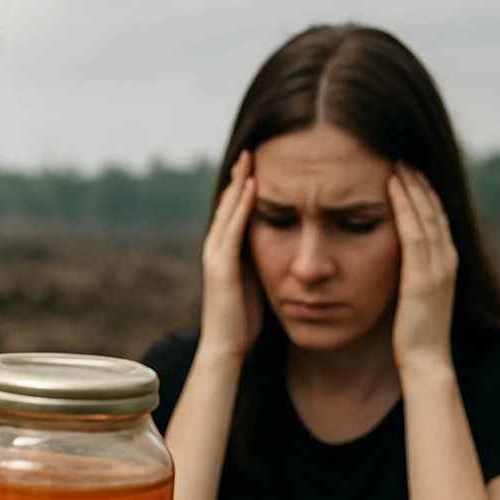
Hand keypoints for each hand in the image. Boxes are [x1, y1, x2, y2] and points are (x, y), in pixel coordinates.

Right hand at [197, 151, 263, 359]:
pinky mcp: (221, 265)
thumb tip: (284, 248)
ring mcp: (216, 255)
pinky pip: (233, 228)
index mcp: (226, 253)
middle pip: (227, 204)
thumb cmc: (244, 321)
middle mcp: (215, 248)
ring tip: (250, 158)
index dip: (244, 188)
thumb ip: (263, 262)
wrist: (227, 348)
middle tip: (251, 152)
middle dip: (239, 177)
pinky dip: (241, 205)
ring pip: (227, 210)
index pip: (233, 212)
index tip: (257, 167)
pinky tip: (252, 186)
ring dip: (239, 183)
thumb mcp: (258, 282)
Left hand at [388, 164, 457, 370]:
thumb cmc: (415, 334)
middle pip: (435, 209)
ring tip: (397, 160)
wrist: (426, 362)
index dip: (424, 192)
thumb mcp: (414, 295)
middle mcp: (447, 259)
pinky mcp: (423, 276)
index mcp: (446, 263)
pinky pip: (414, 232)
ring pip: (426, 214)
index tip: (408, 170)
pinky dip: (405, 206)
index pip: (436, 218)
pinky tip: (392, 186)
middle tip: (402, 154)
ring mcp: (438, 266)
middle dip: (419, 181)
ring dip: (412, 185)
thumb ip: (410, 274)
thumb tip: (396, 261)